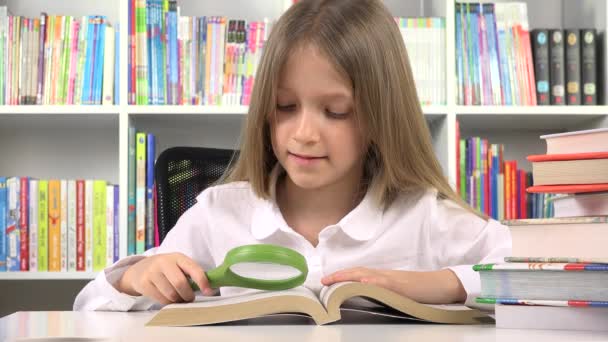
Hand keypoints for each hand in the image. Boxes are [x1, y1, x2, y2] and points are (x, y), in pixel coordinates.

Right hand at [116, 253, 212, 304]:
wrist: (139, 269)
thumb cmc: (166, 269)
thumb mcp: (178, 265)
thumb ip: (191, 274)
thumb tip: (209, 288)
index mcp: (177, 257)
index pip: (193, 268)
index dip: (202, 281)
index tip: (208, 291)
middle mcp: (164, 262)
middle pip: (180, 283)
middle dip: (188, 295)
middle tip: (189, 298)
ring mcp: (152, 272)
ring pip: (171, 294)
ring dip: (178, 300)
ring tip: (179, 298)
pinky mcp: (144, 283)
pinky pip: (161, 299)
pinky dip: (168, 302)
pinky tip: (168, 297)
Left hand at [321, 267, 465, 303]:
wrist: (442, 285)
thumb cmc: (421, 289)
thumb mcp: (397, 290)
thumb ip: (382, 290)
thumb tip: (364, 294)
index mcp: (383, 277)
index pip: (358, 274)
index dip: (342, 275)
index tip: (326, 280)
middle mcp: (385, 275)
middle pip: (358, 271)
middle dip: (339, 276)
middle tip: (322, 281)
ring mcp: (393, 279)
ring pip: (367, 274)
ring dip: (349, 276)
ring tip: (334, 280)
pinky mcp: (403, 286)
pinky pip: (386, 282)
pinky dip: (373, 281)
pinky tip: (363, 282)